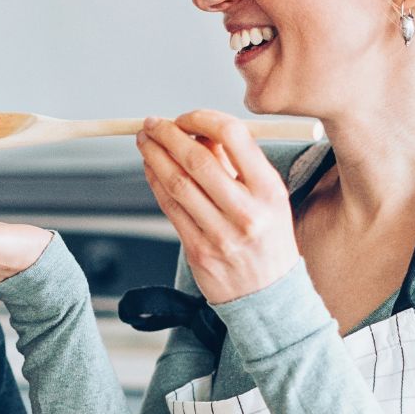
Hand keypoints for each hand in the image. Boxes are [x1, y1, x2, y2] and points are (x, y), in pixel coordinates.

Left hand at [138, 110, 297, 303]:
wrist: (269, 297)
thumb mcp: (268, 198)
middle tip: (152, 123)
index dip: (202, 119)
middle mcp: (246, 211)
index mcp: (269, 190)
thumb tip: (200, 132)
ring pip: (177, 184)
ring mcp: (220, 233)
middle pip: (197, 160)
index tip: (185, 116)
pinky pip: (170, 208)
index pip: (234, 137)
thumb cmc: (268, 240)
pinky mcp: (198, 251)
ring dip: (154, 156)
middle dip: (168, 135)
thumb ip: (236, 164)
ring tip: (144, 141)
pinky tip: (150, 169)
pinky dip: (155, 183)